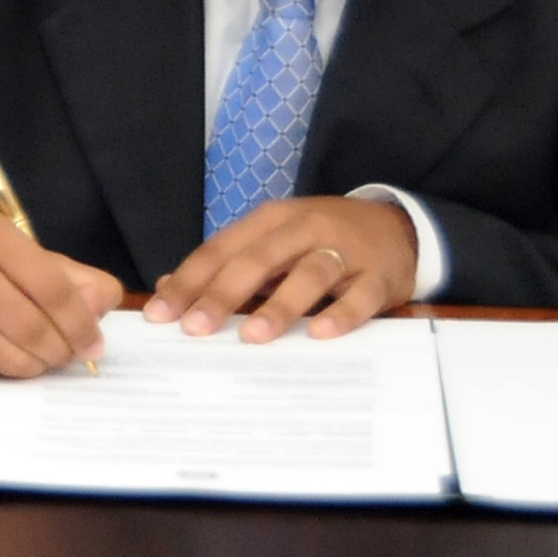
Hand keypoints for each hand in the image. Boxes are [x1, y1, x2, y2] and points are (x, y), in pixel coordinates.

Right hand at [0, 212, 124, 378]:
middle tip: (70, 357)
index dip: (80, 322)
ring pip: (7, 354)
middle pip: (31, 326)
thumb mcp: (28, 259)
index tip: (94, 344)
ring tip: (44, 359)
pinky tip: (8, 358)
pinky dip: (5, 371)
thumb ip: (75, 280)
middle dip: (60, 350)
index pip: (51, 287)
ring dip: (36, 366)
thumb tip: (103, 306)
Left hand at [145, 195, 417, 342]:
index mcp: (271, 220)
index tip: (160, 314)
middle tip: (195, 328)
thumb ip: (225, 265)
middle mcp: (305, 229)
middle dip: (223, 293)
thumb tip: (166, 290)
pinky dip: (341, 315)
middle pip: (259, 260)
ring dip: (280, 305)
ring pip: (309, 274)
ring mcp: (345, 251)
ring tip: (252, 336)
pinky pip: (360, 296)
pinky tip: (320, 335)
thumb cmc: (320, 240)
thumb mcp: (272, 241)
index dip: (189, 280)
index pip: (221, 249)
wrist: (396, 226)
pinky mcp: (379, 275)